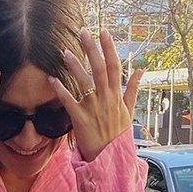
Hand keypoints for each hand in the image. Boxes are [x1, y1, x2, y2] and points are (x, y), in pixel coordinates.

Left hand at [49, 29, 141, 161]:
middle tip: (83, 32)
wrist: (109, 159)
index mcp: (117, 96)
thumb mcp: (128, 111)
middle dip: (91, 49)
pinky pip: (69, 102)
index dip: (109, 48)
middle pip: (100, 69)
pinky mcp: (80, 119)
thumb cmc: (118, 135)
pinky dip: (61, 90)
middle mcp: (106, 99)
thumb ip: (133, 89)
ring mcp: (93, 109)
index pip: (115, 67)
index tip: (103, 32)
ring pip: (85, 82)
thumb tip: (141, 70)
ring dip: (75, 66)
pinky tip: (52, 79)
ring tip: (65, 52)